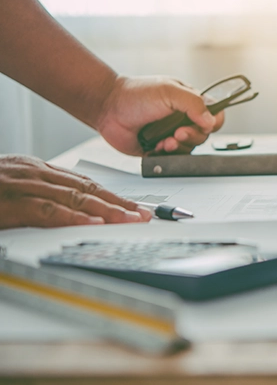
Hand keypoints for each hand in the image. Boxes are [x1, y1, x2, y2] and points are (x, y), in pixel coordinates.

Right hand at [0, 155, 151, 228]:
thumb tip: (71, 210)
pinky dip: (72, 217)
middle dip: (120, 204)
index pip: (85, 183)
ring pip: (74, 198)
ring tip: (131, 221)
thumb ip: (40, 195)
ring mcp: (19, 185)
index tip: (136, 208)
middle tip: (146, 216)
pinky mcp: (6, 203)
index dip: (114, 196)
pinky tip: (94, 224)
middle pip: (87, 189)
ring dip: (106, 211)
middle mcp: (32, 173)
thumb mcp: (12, 187)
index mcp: (36, 169)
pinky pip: (45, 210)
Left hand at [97, 76, 224, 155]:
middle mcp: (183, 120)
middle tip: (177, 132)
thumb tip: (211, 121)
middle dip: (191, 136)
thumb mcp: (169, 91)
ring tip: (164, 141)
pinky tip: (156, 147)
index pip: (215, 115)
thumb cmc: (136, 94)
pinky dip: (166, 156)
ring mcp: (172, 135)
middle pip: (203, 136)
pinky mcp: (160, 150)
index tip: (203, 124)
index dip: (214, 122)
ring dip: (178, 147)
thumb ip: (194, 104)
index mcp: (190, 103)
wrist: (108, 108)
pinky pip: (172, 159)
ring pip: (189, 149)